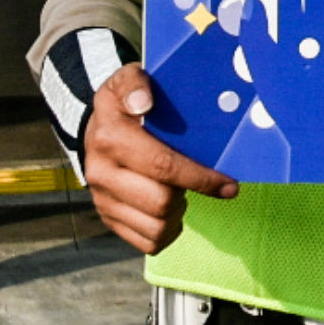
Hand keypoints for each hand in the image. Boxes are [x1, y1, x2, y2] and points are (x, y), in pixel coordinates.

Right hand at [81, 62, 238, 254]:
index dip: (199, 177)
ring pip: (155, 227)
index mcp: (110, 138)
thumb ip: (135, 84)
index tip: (228, 184)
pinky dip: (167, 231)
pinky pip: (146, 243)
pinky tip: (169, 210)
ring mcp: (102, 200)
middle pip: (160, 202)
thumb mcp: (126, 81)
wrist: (95, 130)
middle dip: (188, 193)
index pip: (162, 166)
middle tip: (198, 180)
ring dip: (178, 214)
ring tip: (180, 192)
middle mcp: (101, 173)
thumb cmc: (123, 105)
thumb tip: (143, 103)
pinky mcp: (108, 219)